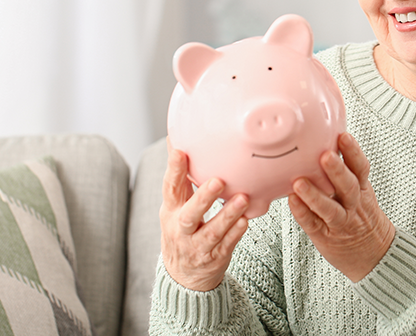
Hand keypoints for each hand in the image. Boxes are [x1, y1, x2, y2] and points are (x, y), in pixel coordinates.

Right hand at [159, 138, 249, 291]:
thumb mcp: (175, 205)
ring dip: (227, 215)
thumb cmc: (182, 228)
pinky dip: (235, 233)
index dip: (174, 170)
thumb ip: (180, 177)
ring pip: (212, 232)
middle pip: (189, 214)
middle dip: (203, 198)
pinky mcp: (214, 258)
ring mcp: (197, 246)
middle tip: (218, 180)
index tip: (180, 151)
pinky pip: (226, 246)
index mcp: (171, 210)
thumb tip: (175, 139)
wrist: (183, 276)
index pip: (170, 189)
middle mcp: (181, 229)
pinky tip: (246, 221)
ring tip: (242, 198)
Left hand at [288, 133, 394, 281]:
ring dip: (315, 194)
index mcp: (361, 189)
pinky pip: (313, 224)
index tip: (343, 136)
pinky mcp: (325, 236)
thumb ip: (346, 171)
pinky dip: (303, 213)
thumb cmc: (361, 216)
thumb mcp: (361, 192)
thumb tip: (326, 140)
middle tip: (324, 155)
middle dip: (337, 170)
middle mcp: (353, 204)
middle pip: (348, 186)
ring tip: (300, 182)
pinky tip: (292, 202)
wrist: (374, 254)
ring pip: (330, 208)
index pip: (361, 168)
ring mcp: (341, 221)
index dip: (353, 152)